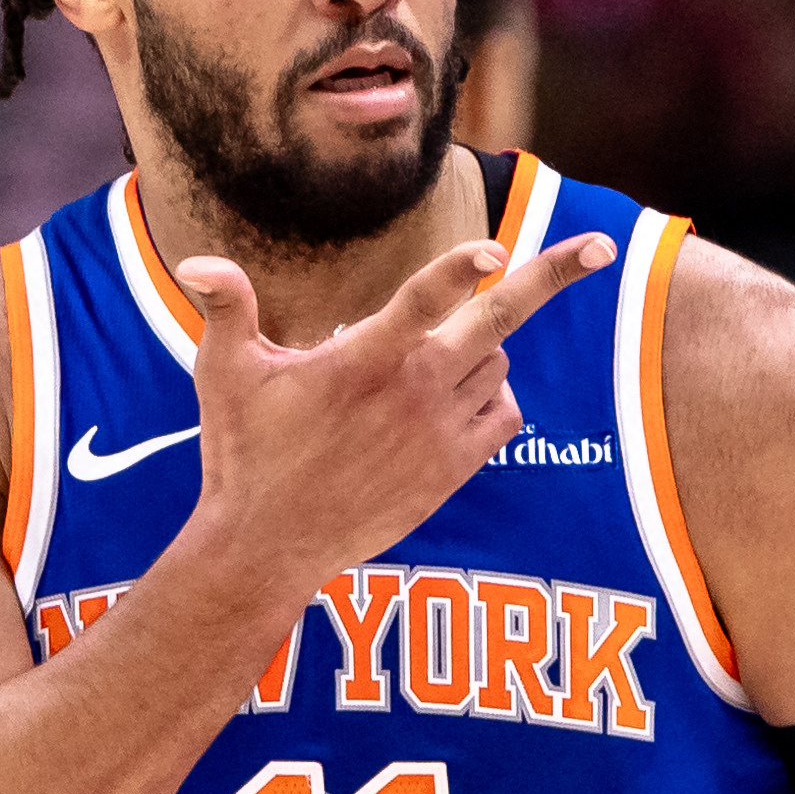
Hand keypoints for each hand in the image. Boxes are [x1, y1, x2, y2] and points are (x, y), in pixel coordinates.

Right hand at [183, 229, 614, 589]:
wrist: (268, 546)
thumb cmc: (241, 453)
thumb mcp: (224, 375)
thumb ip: (226, 307)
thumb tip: (192, 260)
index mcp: (363, 359)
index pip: (422, 299)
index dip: (459, 269)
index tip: (493, 248)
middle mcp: (412, 390)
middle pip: (497, 319)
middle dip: (551, 275)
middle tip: (602, 248)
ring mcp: (439, 431)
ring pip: (496, 362)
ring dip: (479, 347)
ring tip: (425, 365)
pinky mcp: (454, 468)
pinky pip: (504, 414)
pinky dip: (492, 397)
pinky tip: (450, 400)